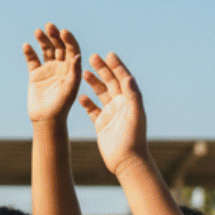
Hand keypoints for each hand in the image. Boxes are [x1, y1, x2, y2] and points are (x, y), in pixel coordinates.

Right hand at [24, 24, 82, 125]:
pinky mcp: (35, 74)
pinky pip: (32, 60)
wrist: (46, 120)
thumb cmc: (61, 107)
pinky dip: (29, 52)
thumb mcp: (70, 89)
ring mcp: (48, 69)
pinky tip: (26, 46)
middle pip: (58, 46)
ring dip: (42, 40)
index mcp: (72, 68)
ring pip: (46, 50)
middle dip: (54, 35)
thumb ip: (74, 72)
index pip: (72, 49)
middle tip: (49, 26)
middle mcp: (61, 66)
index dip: (68, 39)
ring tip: (38, 31)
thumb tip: (77, 55)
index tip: (63, 31)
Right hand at [81, 52, 148, 175]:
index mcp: (130, 100)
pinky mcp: (101, 124)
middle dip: (102, 69)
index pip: (123, 78)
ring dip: (93, 82)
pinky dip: (86, 102)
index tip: (109, 54)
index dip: (117, 66)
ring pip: (101, 93)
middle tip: (92, 57)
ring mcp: (111, 113)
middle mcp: (121, 104)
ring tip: (84, 72)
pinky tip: (80, 96)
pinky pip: (92, 109)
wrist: (126, 160)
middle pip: (111, 82)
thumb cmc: (133, 138)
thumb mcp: (134, 114)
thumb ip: (132, 94)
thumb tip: (128, 76)